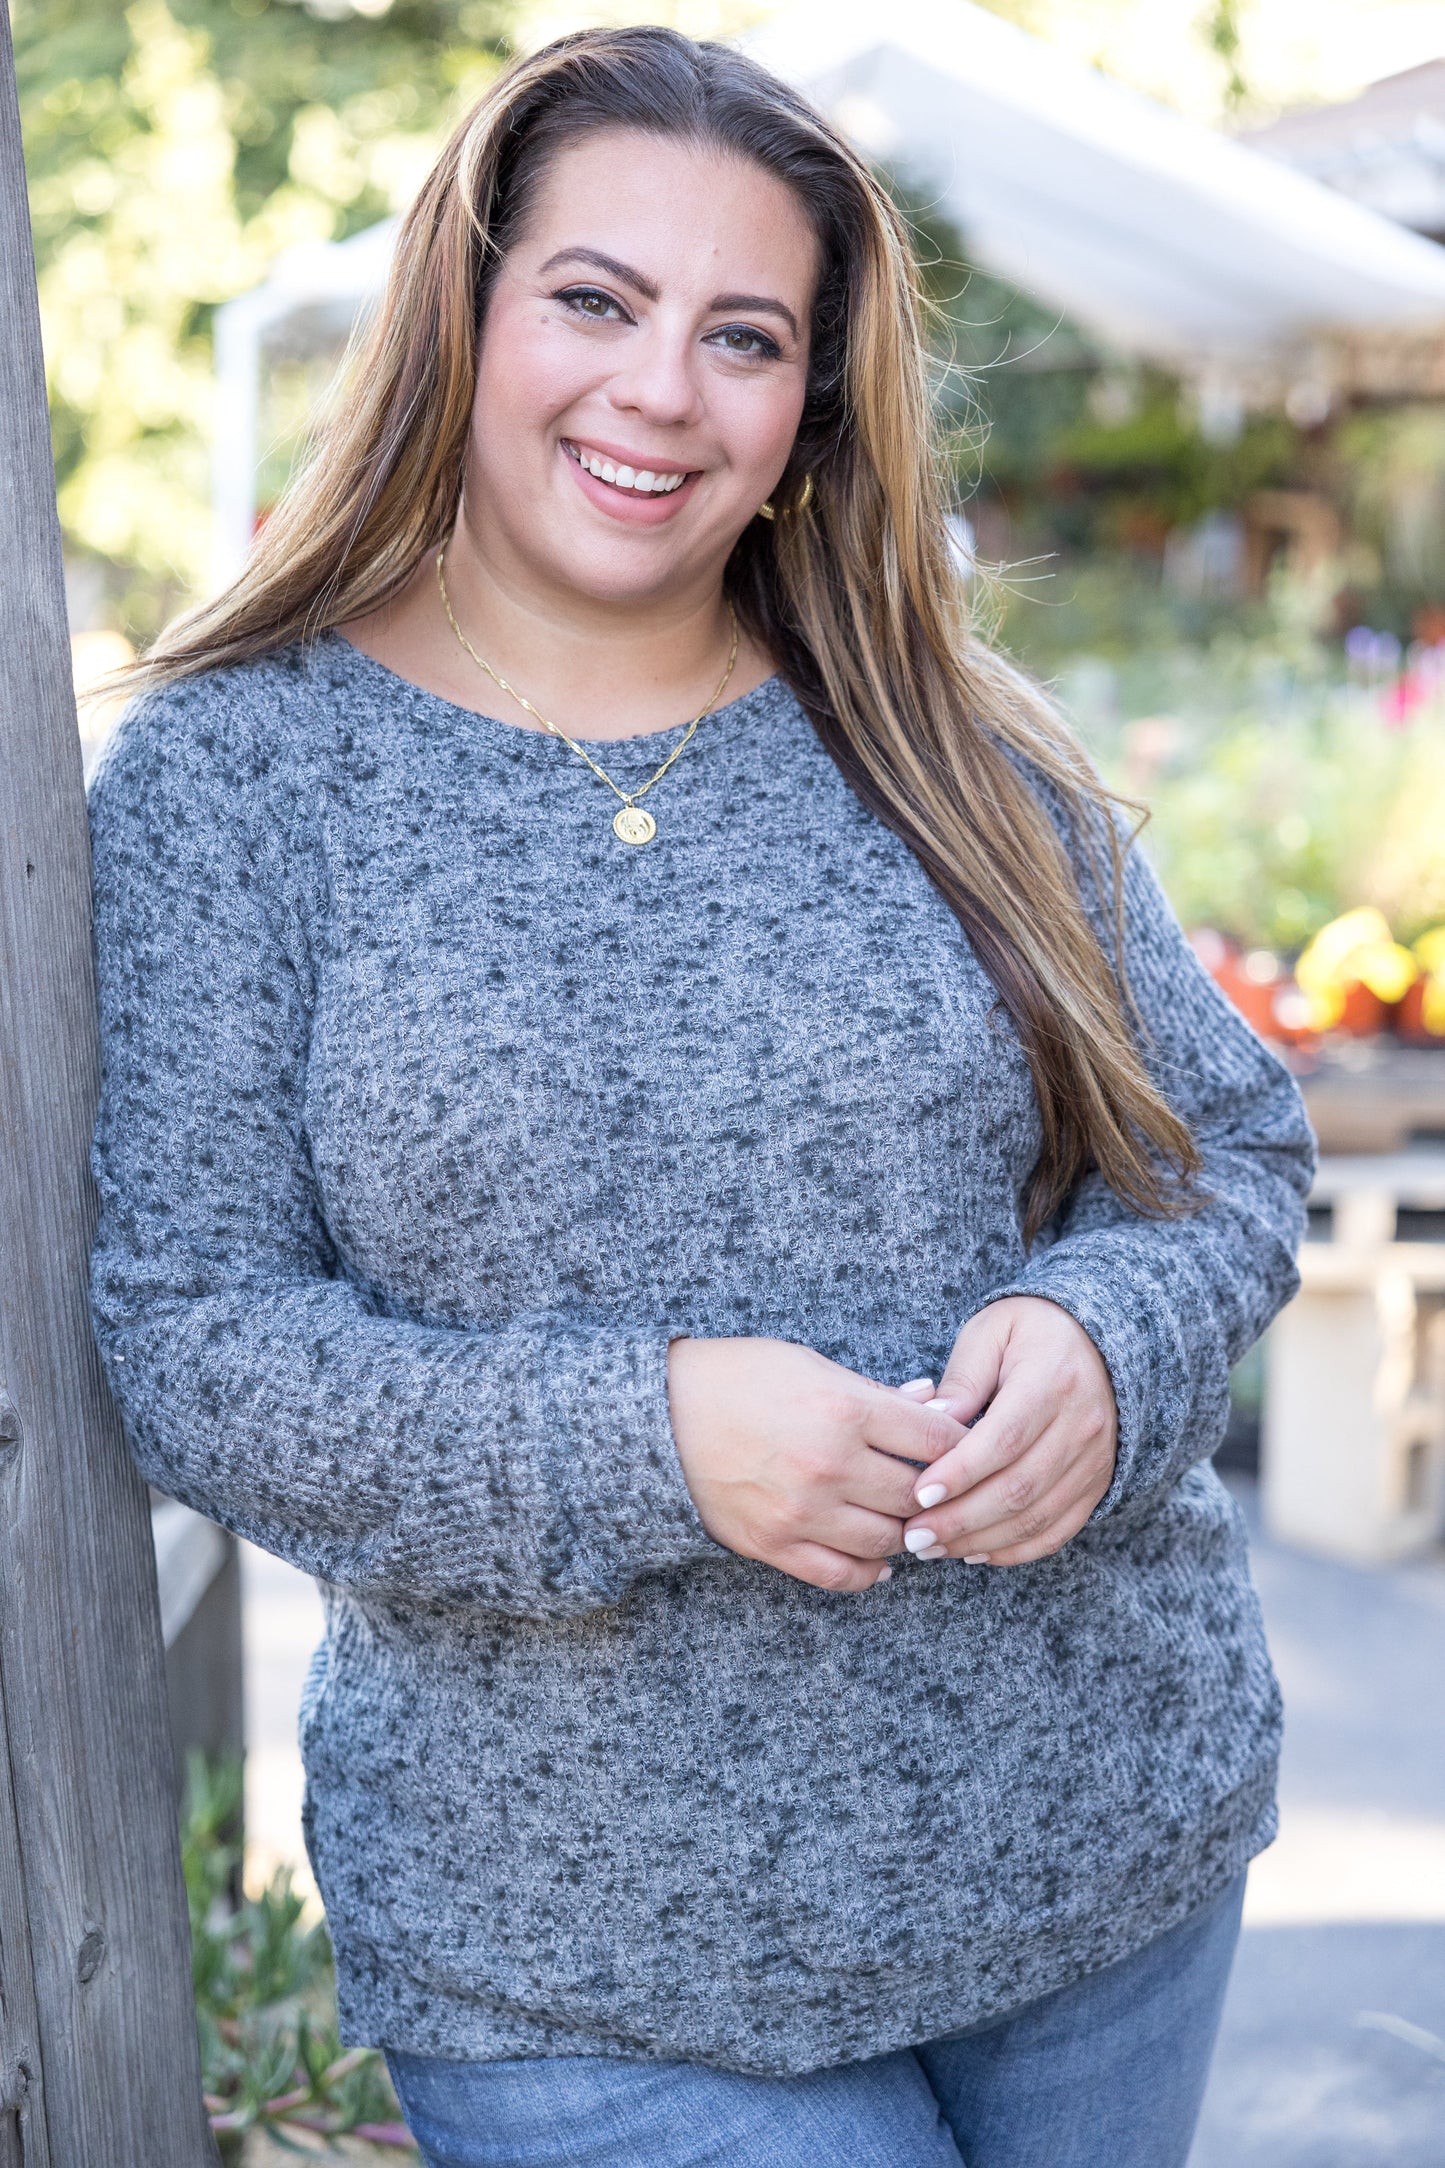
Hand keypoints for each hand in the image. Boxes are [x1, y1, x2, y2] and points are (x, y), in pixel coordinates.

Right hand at [667, 1337, 966, 1593]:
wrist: (657, 1415)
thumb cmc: (737, 1377)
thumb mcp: (811, 1365)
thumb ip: (874, 1393)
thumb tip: (931, 1403)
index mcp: (844, 1409)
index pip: (938, 1439)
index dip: (963, 1443)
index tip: (969, 1446)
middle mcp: (830, 1465)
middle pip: (919, 1495)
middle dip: (937, 1492)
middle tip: (941, 1488)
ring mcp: (802, 1512)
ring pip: (888, 1541)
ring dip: (904, 1531)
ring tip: (907, 1518)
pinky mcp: (774, 1545)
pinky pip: (842, 1576)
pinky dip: (870, 1571)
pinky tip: (878, 1558)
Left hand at [899, 1297, 1116, 1566]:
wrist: (1099, 1341)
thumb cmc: (1031, 1330)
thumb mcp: (991, 1332)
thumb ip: (963, 1378)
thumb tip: (931, 1422)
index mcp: (1052, 1381)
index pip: (1005, 1438)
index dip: (961, 1472)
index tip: (918, 1494)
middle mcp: (1081, 1426)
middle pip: (1019, 1488)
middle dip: (961, 1520)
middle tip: (913, 1535)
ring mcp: (1094, 1461)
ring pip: (1036, 1517)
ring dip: (980, 1541)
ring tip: (931, 1548)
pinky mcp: (1095, 1485)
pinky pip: (1057, 1530)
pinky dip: (1015, 1550)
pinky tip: (973, 1552)